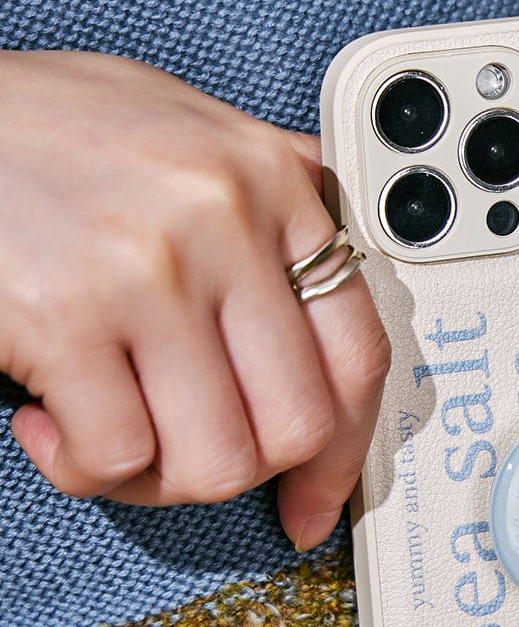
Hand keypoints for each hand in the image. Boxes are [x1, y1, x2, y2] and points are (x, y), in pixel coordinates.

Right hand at [0, 50, 387, 547]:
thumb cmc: (53, 131)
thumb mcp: (189, 126)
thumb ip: (276, 192)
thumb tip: (338, 271)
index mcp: (272, 183)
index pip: (359, 356)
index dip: (345, 455)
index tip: (315, 500)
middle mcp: (225, 223)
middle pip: (297, 426)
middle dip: (247, 472)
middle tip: (191, 458)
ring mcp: (148, 271)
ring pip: (217, 461)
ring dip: (164, 480)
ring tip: (117, 436)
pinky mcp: (64, 317)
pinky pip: (119, 458)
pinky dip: (84, 467)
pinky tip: (50, 421)